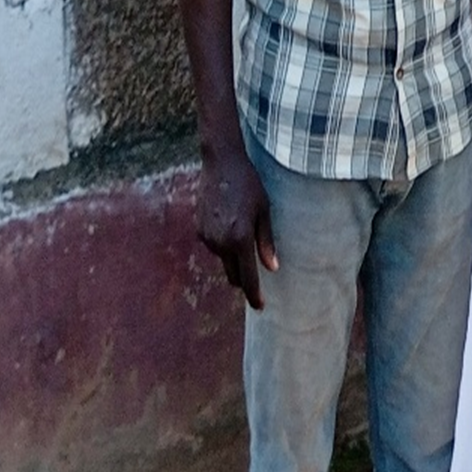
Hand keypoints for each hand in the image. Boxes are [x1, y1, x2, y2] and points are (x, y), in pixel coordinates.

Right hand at [198, 145, 277, 310]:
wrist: (221, 165)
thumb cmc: (249, 185)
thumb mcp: (265, 212)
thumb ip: (266, 242)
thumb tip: (272, 268)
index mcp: (240, 238)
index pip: (247, 276)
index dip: (254, 294)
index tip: (260, 307)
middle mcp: (220, 241)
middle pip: (233, 274)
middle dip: (244, 280)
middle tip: (256, 283)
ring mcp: (207, 236)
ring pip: (224, 260)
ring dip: (234, 258)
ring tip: (244, 234)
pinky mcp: (199, 230)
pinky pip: (215, 246)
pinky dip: (224, 244)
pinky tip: (231, 224)